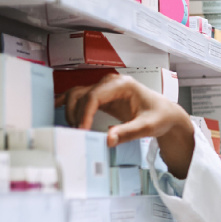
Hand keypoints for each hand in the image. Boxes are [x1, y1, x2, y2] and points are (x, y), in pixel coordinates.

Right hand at [57, 73, 195, 178]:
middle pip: (81, 94)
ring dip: (72, 111)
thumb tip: (108, 139)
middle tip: (78, 134)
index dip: (84, 113)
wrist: (165, 114)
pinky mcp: (102, 97)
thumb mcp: (147, 127)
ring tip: (75, 130)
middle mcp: (110, 83)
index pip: (94, 96)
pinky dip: (68, 102)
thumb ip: (128, 132)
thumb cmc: (159, 116)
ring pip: (77, 95)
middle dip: (76, 114)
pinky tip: (55, 107)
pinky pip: (80, 97)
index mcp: (122, 85)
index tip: (82, 130)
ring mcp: (104, 89)